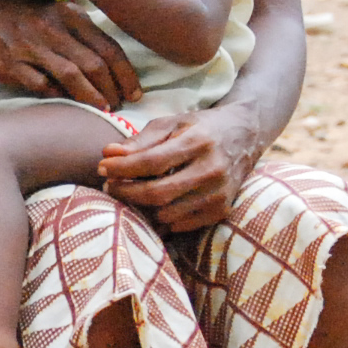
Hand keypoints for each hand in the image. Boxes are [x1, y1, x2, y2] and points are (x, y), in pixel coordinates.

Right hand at [0, 0, 139, 111]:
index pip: (109, 47)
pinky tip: (67, 105)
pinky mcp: (12, 64)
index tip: (134, 92)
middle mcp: (55, 29)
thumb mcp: (55, 14)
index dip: (126, 73)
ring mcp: (33, 46)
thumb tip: (109, 65)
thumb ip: (81, 34)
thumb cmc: (21, 18)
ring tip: (102, 109)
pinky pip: (41, 85)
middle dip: (113, 89)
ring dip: (91, 96)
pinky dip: (57, 95)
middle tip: (120, 105)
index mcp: (70, 15)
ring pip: (72, 75)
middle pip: (95, 63)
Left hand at [97, 102, 266, 232]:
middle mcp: (212, 169)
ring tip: (131, 192)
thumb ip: (141, 140)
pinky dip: (162, 217)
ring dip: (142, 207)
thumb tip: (108, 154)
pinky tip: (155, 204)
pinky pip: (181, 224)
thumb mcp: (172, 123)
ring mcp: (219, 193)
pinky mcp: (222, 210)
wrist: (246, 134)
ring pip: (167, 213)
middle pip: (157, 193)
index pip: (152, 162)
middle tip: (109, 186)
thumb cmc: (201, 127)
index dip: (122, 168)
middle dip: (126, 192)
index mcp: (198, 142)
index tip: (101, 167)